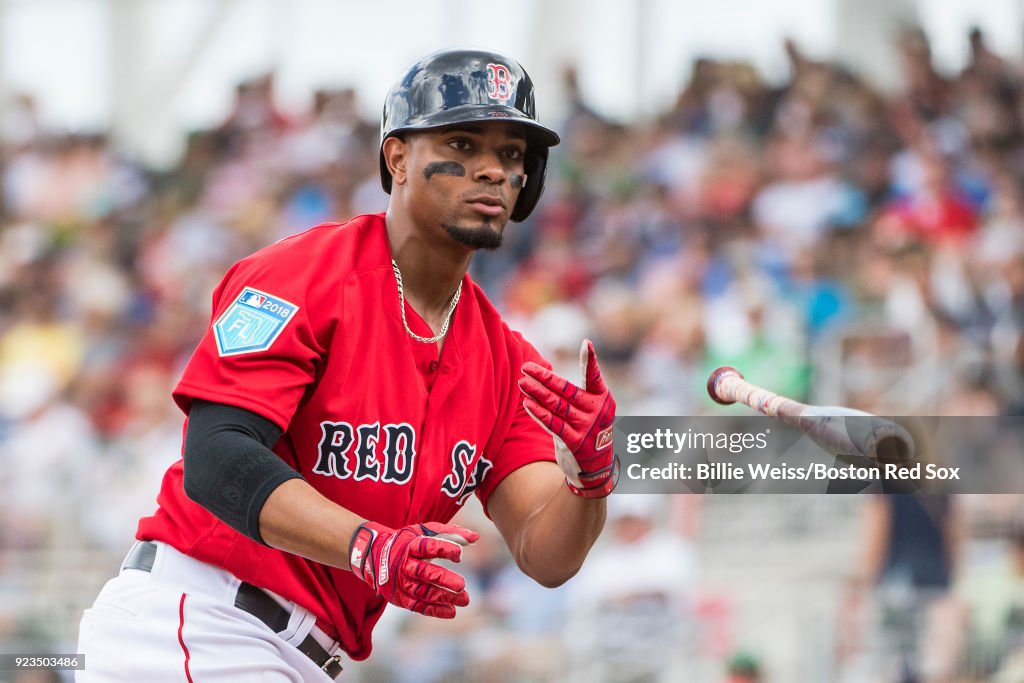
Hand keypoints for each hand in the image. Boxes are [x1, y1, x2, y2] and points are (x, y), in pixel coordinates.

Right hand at [348, 521, 478, 617]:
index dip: (443, 549)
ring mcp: (400, 583)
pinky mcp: (399, 598)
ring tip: (465, 600)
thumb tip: (476, 538)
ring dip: (445, 597)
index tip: (459, 553)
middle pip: (425, 573)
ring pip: (424, 592)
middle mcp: (404, 565)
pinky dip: (435, 610)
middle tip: (462, 585)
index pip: (427, 547)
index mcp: (411, 545)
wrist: (374, 555)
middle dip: (444, 580)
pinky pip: (418, 606)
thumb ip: (451, 533)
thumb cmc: (408, 541)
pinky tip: (451, 611)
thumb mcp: (425, 531)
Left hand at [519, 339, 617, 497]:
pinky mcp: (575, 442)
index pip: (594, 377)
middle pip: (566, 390)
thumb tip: (545, 373)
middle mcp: (596, 411)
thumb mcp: (590, 409)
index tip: (586, 344)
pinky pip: (554, 424)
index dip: (590, 360)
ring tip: (521, 382)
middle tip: (526, 366)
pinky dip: (539, 413)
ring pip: (557, 406)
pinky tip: (527, 403)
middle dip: (544, 377)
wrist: (596, 467)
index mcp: (602, 398)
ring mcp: (586, 427)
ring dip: (537, 393)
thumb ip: (575, 391)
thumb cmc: (587, 430)